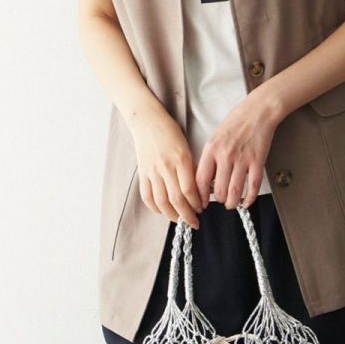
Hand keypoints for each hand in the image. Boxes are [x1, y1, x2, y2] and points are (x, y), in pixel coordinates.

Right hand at [130, 107, 203, 229]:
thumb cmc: (170, 132)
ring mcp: (152, 171)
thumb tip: (200, 190)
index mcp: (180, 159)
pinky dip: (155, 208)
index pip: (189, 190)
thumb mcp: (186, 147)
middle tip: (194, 222)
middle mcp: (165, 166)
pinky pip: (147, 196)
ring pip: (161, 201)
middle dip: (187, 215)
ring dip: (171, 215)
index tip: (202, 209)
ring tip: (180, 220)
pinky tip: (163, 212)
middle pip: (176, 199)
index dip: (196, 204)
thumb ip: (191, 168)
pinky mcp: (142, 172)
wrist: (146, 121)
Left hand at [195, 92, 280, 210]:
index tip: (201, 202)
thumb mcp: (215, 137)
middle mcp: (225, 155)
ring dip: (232, 203)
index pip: (201, 180)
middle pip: (219, 189)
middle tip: (220, 202)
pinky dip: (249, 198)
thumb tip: (207, 180)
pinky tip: (246, 202)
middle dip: (219, 201)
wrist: (258, 111)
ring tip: (231, 204)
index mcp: (211, 149)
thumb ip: (210, 157)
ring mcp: (242, 159)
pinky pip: (253, 186)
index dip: (200, 196)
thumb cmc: (236, 122)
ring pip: (235, 191)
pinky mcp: (257, 161)